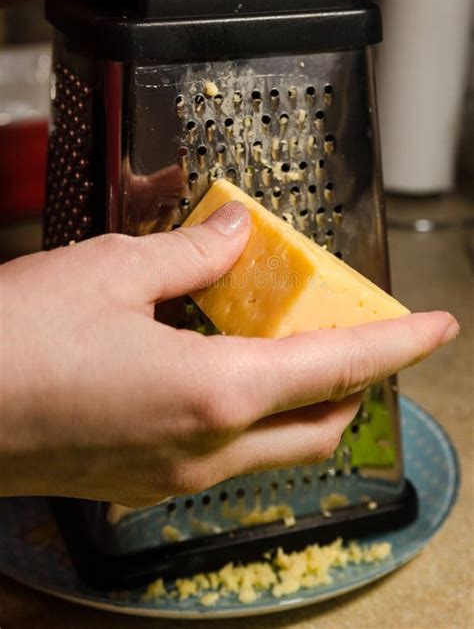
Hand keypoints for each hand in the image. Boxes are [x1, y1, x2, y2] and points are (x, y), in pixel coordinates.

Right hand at [0, 202, 458, 505]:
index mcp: (212, 392)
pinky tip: (223, 377)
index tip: (439, 329)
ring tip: (291, 348)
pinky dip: (250, 420)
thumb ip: (191, 254)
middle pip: (321, 426)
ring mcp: (172, 475)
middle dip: (356, 382)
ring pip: (276, 450)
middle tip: (356, 334)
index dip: (400, 344)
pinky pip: (225, 458)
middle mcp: (204, 449)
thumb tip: (232, 234)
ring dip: (303, 403)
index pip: (339, 368)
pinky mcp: (140, 480)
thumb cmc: (15, 341)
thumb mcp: (113, 269)